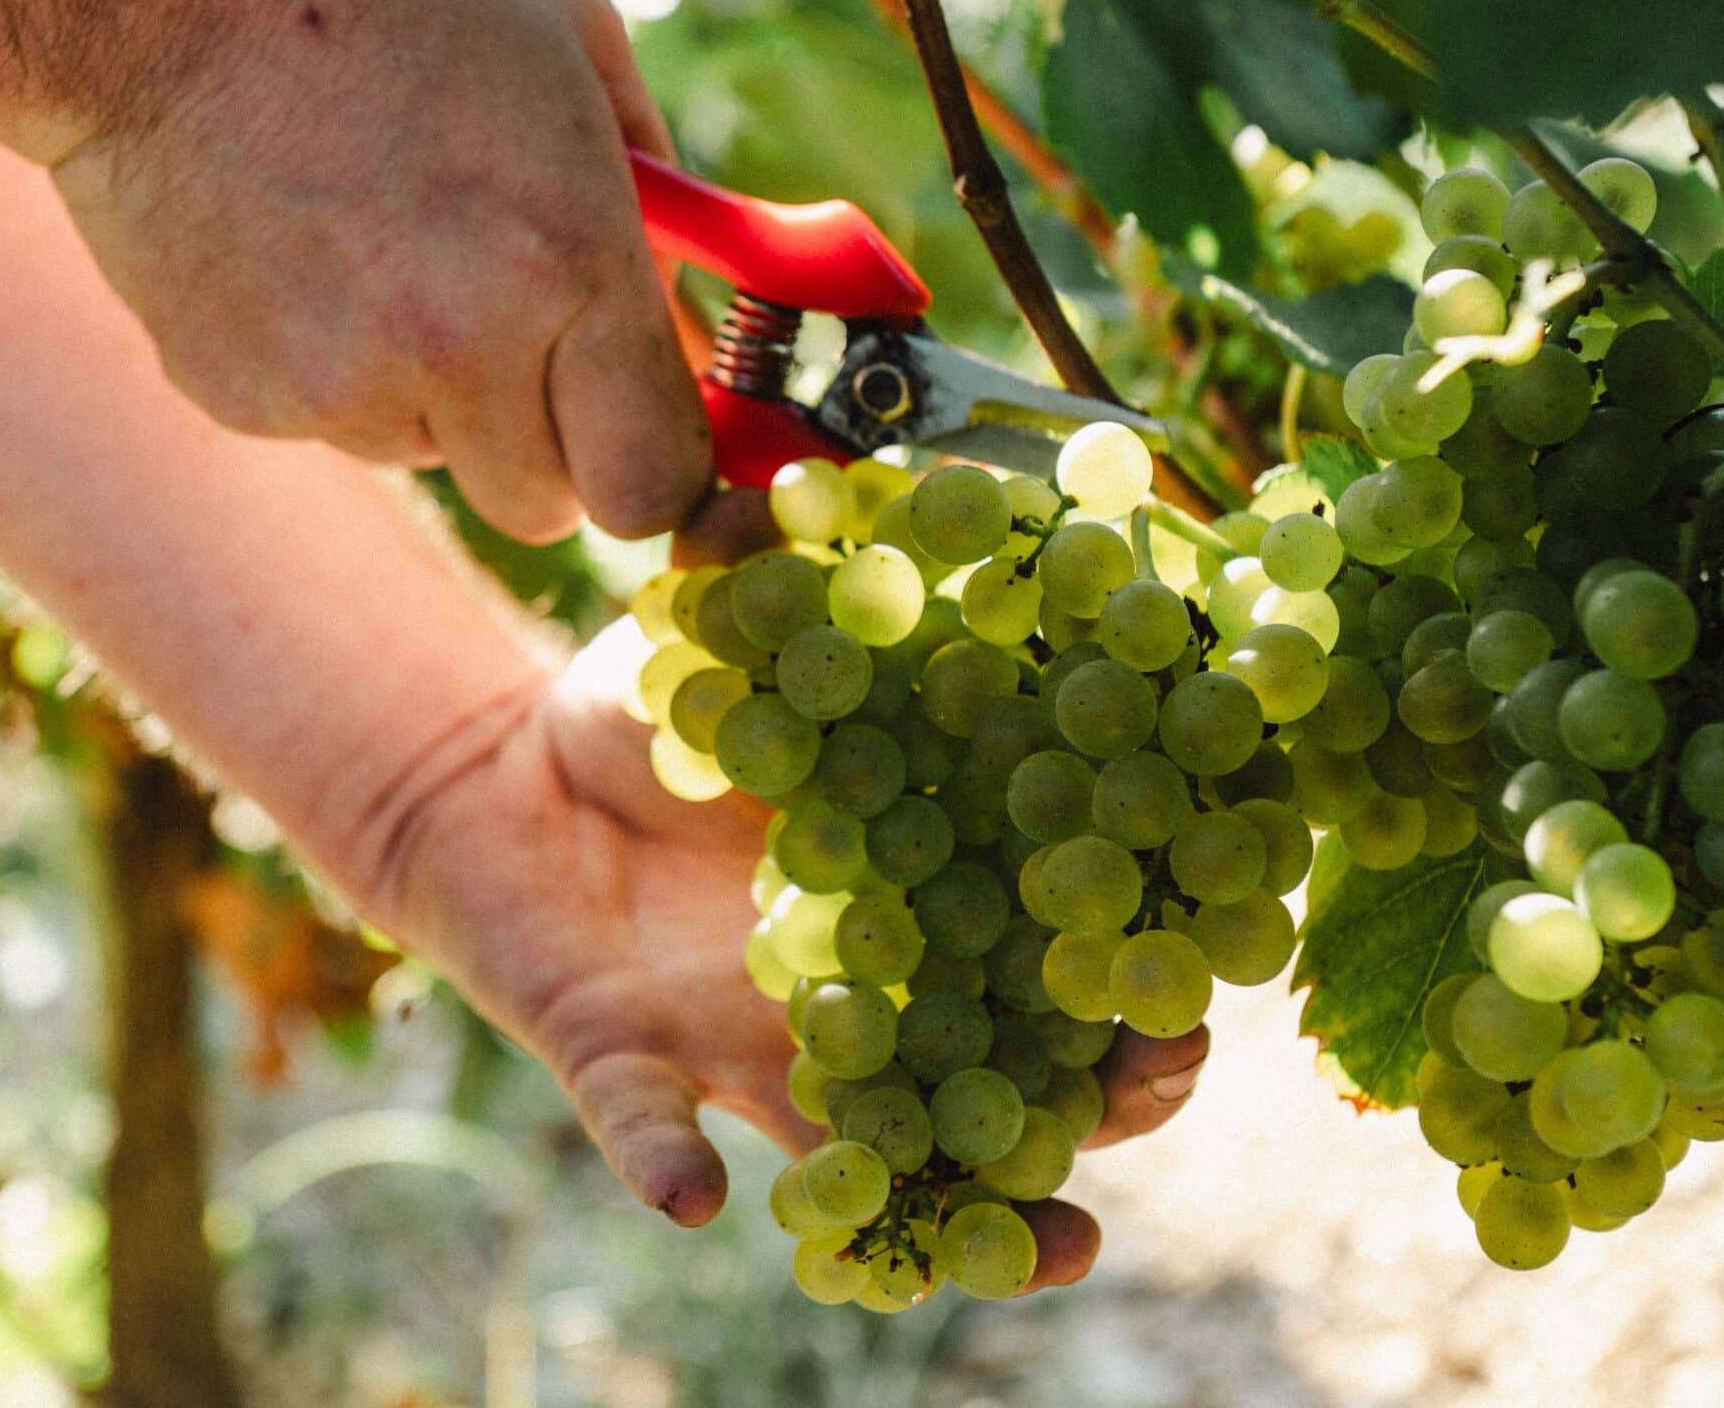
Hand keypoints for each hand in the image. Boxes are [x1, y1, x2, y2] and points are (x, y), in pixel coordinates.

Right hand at [50, 0, 709, 544]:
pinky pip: (329, 422)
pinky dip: (329, 362)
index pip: (655, 479)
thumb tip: (686, 301)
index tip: (645, 435)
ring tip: (377, 241)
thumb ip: (657, 189)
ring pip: (435, 457)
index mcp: (565, 258)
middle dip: (552, 445)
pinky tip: (295, 249)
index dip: (659, 466)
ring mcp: (339, 387)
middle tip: (521, 345)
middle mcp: (459, 346)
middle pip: (548, 507)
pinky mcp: (242, 400)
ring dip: (433, 389)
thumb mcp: (571, 39)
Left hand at [350, 639, 1208, 1292]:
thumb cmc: (652, 706)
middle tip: (1156, 1076)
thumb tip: (799, 482)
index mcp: (921, 871)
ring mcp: (758, 1045)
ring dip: (965, 1206)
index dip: (1157, 934)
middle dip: (1106, 1089)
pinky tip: (699, 1195)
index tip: (1225, 929)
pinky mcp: (636, 1066)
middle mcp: (868, 987)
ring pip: (882, 1151)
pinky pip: (655, 1131)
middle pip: (1025, 1067)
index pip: (1069, 921)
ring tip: (1046, 1241)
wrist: (499, 781)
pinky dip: (671, 1162)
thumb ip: (767, 566)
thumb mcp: (715, 625)